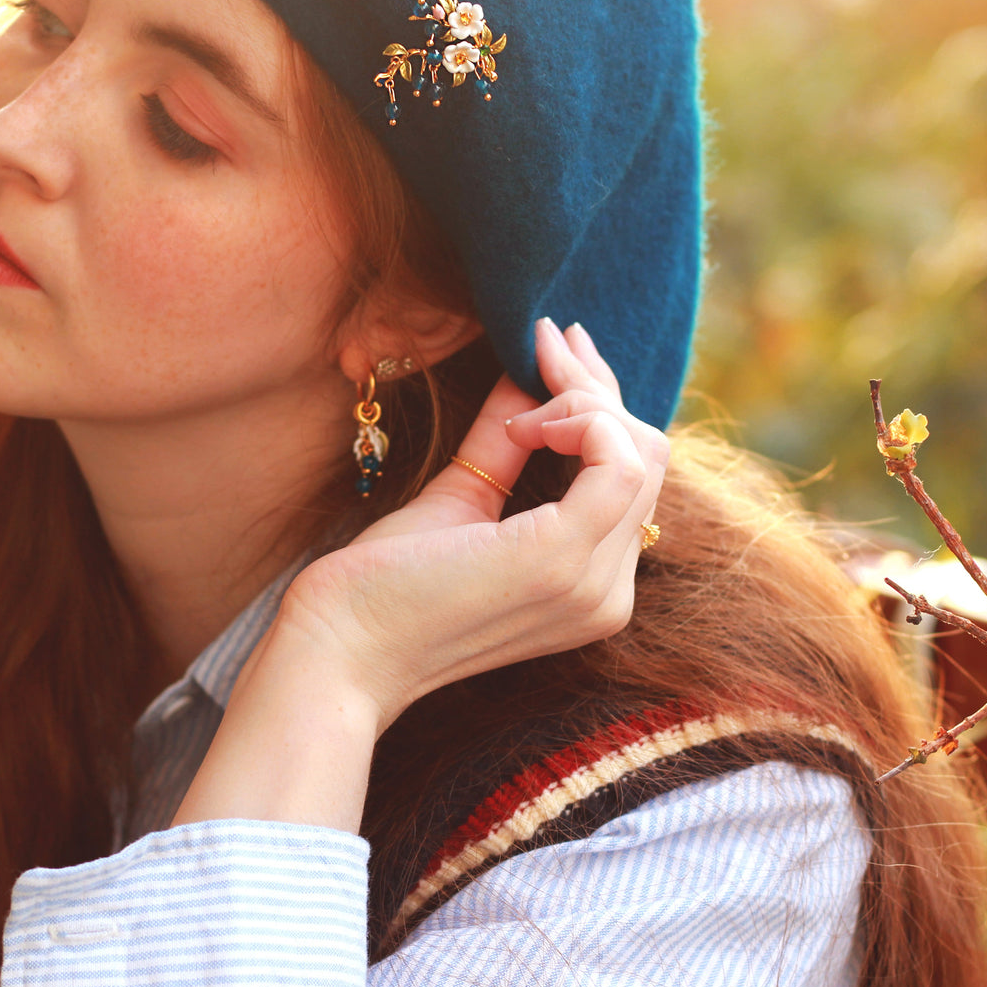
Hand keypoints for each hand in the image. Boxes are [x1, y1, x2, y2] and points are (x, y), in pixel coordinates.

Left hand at [282, 316, 668, 729]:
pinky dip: (580, 417)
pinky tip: (525, 422)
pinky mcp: (561, 558)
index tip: (553, 346)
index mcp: (591, 588)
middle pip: (646, 456)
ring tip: (521, 401)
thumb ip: (502, 441)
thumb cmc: (386, 583)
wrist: (340, 645)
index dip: (601, 405)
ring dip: (583, 399)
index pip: (634, 478)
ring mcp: (591, 583)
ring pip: (639, 450)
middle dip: (596, 389)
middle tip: (545, 340)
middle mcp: (608, 595)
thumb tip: (525, 370)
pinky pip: (617, 458)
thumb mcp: (459, 497)